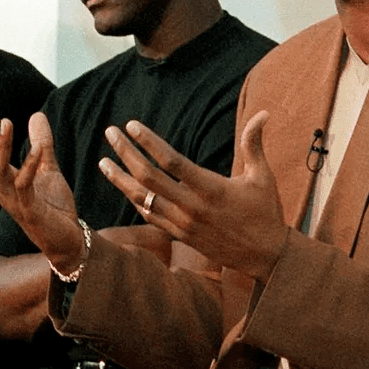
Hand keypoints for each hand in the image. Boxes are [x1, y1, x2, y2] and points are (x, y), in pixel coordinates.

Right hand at [0, 109, 86, 275]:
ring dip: (1, 146)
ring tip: (7, 122)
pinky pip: (25, 185)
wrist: (69, 241)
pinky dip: (30, 165)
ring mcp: (14, 201)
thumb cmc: (54, 207)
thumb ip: (41, 143)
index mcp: (2, 181)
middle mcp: (2, 191)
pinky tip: (38, 148)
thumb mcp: (47, 169)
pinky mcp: (30, 210)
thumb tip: (36, 114)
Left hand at [100, 111, 286, 281]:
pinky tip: (124, 186)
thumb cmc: (265, 212)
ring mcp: (183, 223)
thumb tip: (264, 113)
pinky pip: (150, 216)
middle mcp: (192, 206)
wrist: (265, 256)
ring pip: (142, 199)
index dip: (149, 142)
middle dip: (126, 153)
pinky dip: (135, 200)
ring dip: (120, 178)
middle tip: (111, 133)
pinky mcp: (180, 236)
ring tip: (103, 161)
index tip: (131, 125)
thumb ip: (254, 143)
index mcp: (211, 188)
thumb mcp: (262, 176)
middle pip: (148, 177)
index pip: (171, 161)